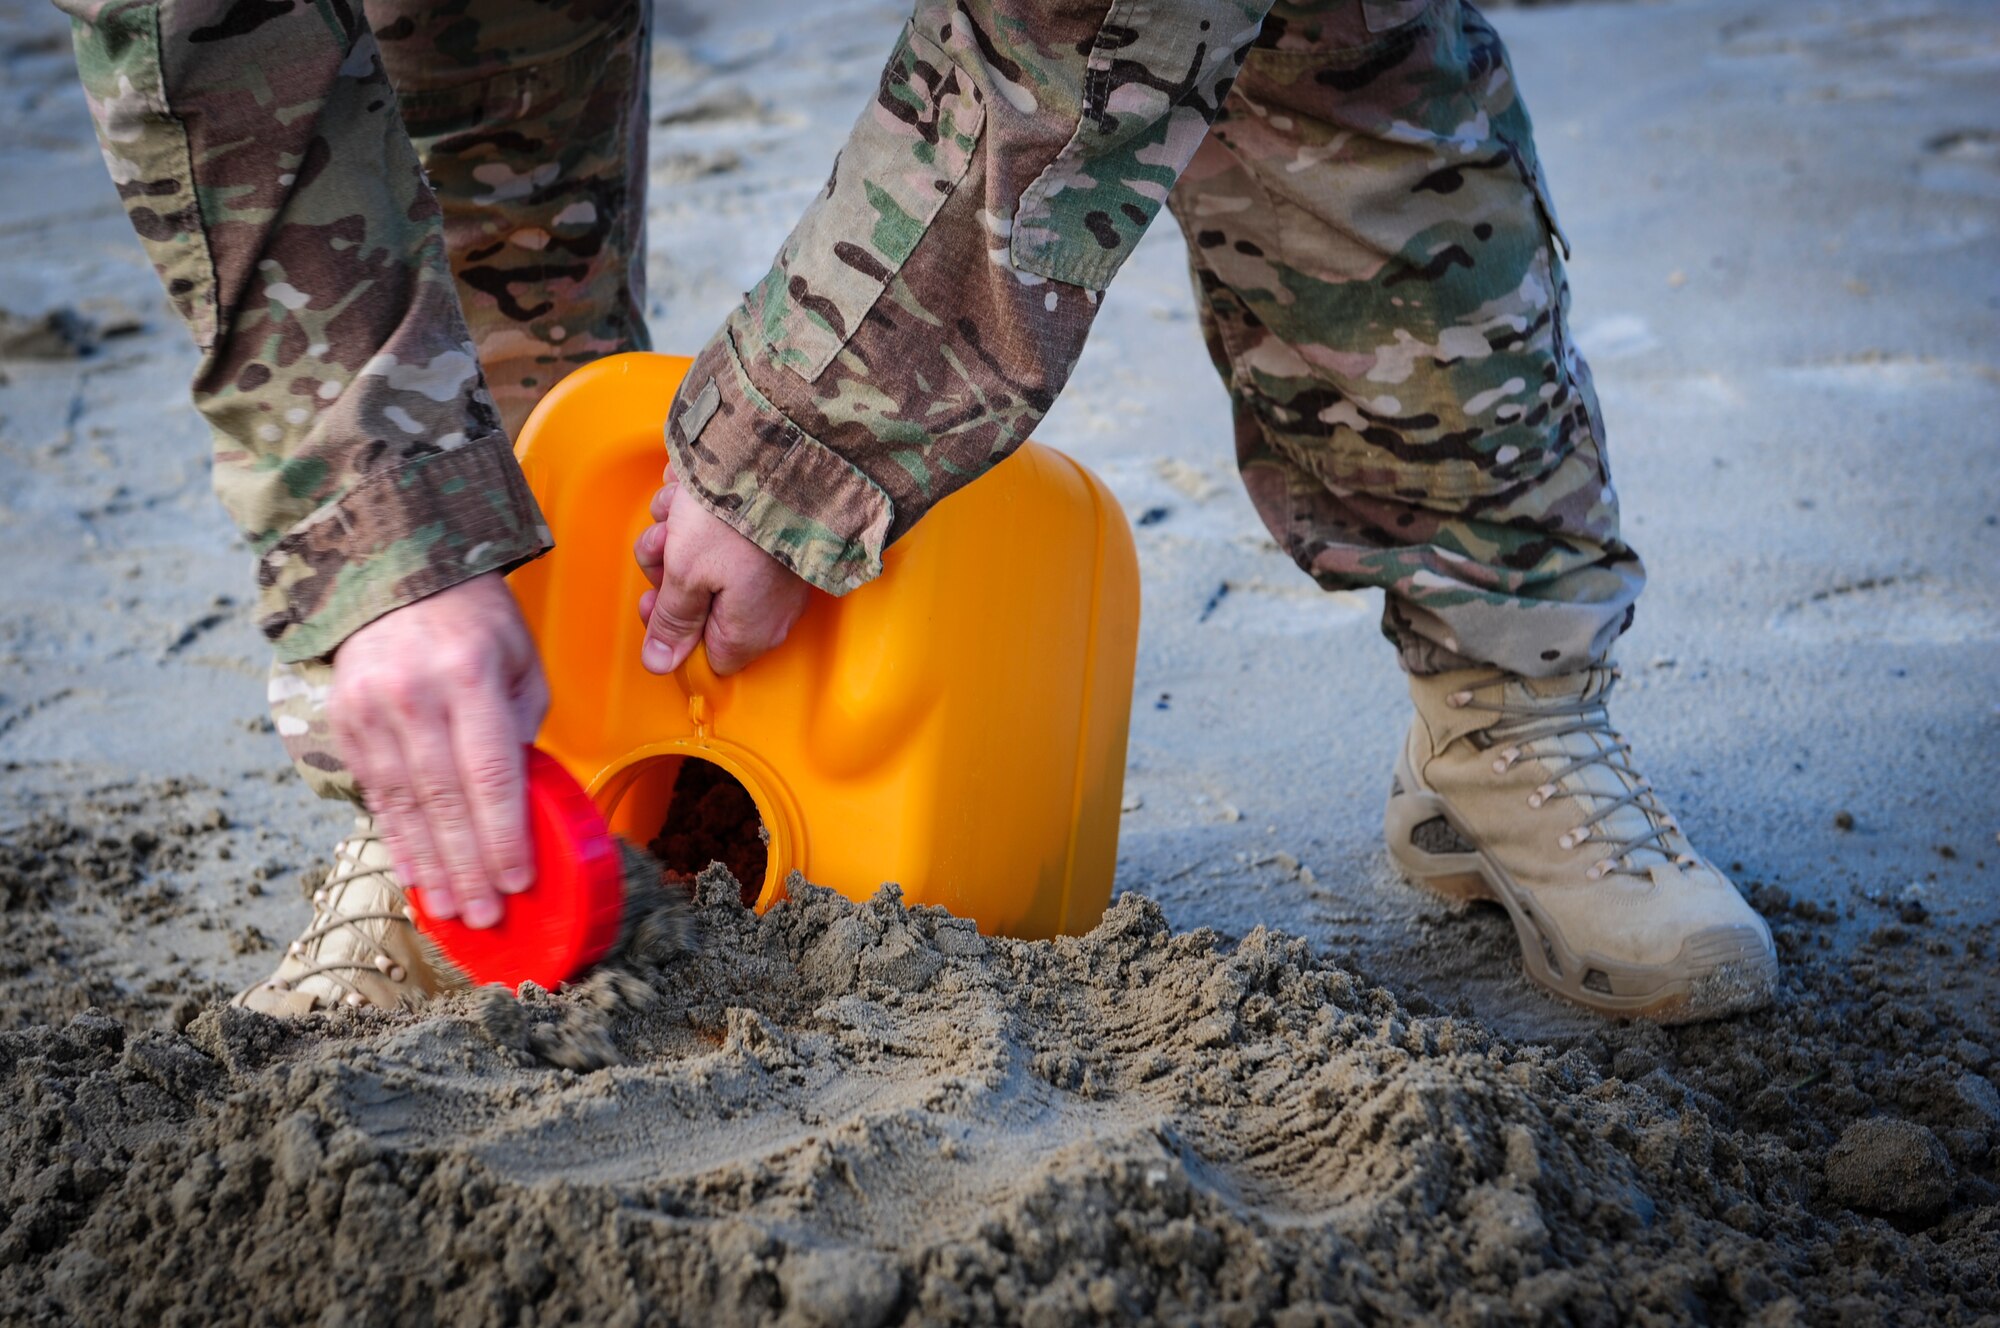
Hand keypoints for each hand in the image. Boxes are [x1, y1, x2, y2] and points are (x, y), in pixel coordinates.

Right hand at [328, 572, 548, 928]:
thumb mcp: (519, 660)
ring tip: (453, 910)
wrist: (393, 568)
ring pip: (403, 804)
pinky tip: (415, 871)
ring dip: (430, 864)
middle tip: (486, 916)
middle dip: (468, 866)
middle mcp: (413, 697)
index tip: (518, 881)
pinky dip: (396, 836)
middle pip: (444, 800)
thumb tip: (519, 797)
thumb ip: (521, 726)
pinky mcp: (343, 721)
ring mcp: (370, 710)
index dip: (502, 835)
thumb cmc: (476, 619)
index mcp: (468, 677)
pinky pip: (375, 792)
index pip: (488, 773)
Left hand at [633, 477, 809, 675]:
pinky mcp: (774, 541)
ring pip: (706, 567)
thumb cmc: (734, 519)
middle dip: (670, 572)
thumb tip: (659, 663)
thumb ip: (672, 621)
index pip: (704, 656)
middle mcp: (768, 610)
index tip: (654, 600)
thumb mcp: (686, 574)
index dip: (672, 630)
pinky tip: (695, 494)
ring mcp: (774, 575)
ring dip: (679, 535)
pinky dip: (703, 515)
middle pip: (700, 609)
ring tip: (679, 507)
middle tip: (662, 545)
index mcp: (747, 631)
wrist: (780, 456)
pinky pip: (727, 539)